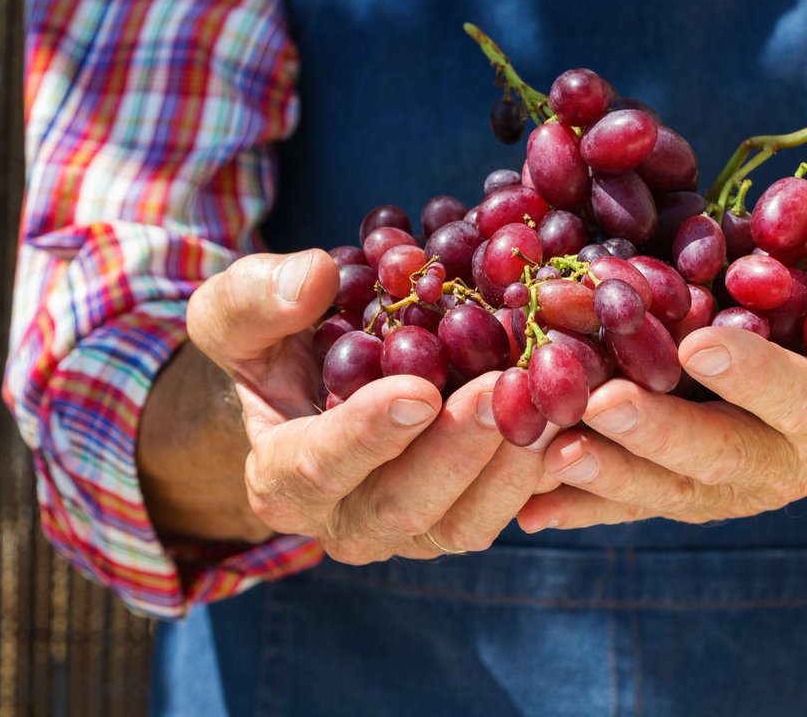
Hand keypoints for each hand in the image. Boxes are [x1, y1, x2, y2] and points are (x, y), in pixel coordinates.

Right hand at [185, 250, 550, 558]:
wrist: (316, 385)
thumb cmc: (274, 346)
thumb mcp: (238, 311)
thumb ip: (256, 297)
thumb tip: (313, 277)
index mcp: (281, 480)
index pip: (318, 468)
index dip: (368, 435)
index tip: (418, 390)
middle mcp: (346, 523)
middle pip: (404, 505)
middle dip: (457, 448)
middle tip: (503, 387)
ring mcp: (410, 530)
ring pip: (463, 523)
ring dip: (509, 465)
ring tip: (548, 401)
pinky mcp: (461, 518)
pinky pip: (505, 511)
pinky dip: (539, 470)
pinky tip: (569, 416)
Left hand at [516, 216, 806, 530]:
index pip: (802, 401)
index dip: (758, 378)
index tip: (702, 344)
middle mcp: (779, 469)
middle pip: (716, 458)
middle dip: (659, 437)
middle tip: (602, 404)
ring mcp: (723, 491)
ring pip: (659, 492)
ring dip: (603, 477)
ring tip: (545, 452)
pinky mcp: (679, 497)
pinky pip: (625, 508)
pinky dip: (578, 508)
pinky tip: (525, 506)